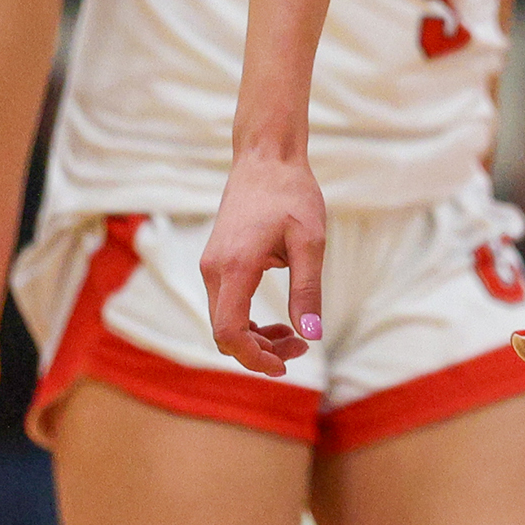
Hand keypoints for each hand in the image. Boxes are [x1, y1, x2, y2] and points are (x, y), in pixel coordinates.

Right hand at [199, 147, 327, 375]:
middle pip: (225, 334)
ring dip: (256, 338)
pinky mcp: (217, 262)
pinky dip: (248, 320)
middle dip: (261, 350)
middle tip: (302, 347)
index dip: (254, 358)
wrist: (266, 158)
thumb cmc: (291, 194)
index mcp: (234, 268)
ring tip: (295, 337)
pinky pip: (226, 306)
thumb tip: (312, 335)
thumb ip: (308, 289)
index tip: (285, 366)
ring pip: (224, 322)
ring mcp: (211, 266)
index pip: (230, 333)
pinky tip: (278, 320)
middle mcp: (214, 271)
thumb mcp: (310, 241)